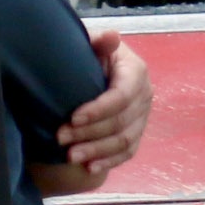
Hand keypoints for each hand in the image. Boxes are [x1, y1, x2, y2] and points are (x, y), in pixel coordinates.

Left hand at [60, 33, 152, 176]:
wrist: (89, 69)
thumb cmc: (87, 54)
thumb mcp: (90, 43)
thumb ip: (98, 42)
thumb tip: (111, 36)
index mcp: (135, 72)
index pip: (121, 96)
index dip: (98, 109)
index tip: (73, 117)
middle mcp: (144, 96)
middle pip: (121, 121)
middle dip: (90, 133)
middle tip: (60, 138)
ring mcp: (142, 117)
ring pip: (123, 140)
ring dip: (97, 151)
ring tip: (70, 156)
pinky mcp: (135, 133)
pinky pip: (127, 152)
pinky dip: (109, 161)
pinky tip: (89, 168)